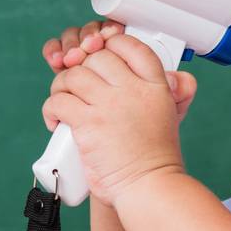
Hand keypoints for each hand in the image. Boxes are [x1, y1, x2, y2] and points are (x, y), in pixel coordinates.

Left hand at [40, 30, 189, 206]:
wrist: (149, 186)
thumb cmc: (156, 158)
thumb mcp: (172, 116)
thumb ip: (174, 92)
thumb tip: (178, 77)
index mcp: (156, 86)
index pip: (132, 47)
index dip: (113, 43)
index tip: (101, 52)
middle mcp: (134, 90)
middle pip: (98, 57)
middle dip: (82, 68)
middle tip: (77, 87)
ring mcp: (110, 105)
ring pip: (74, 76)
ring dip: (62, 86)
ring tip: (63, 103)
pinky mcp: (89, 123)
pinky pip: (59, 101)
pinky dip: (51, 109)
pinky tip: (56, 121)